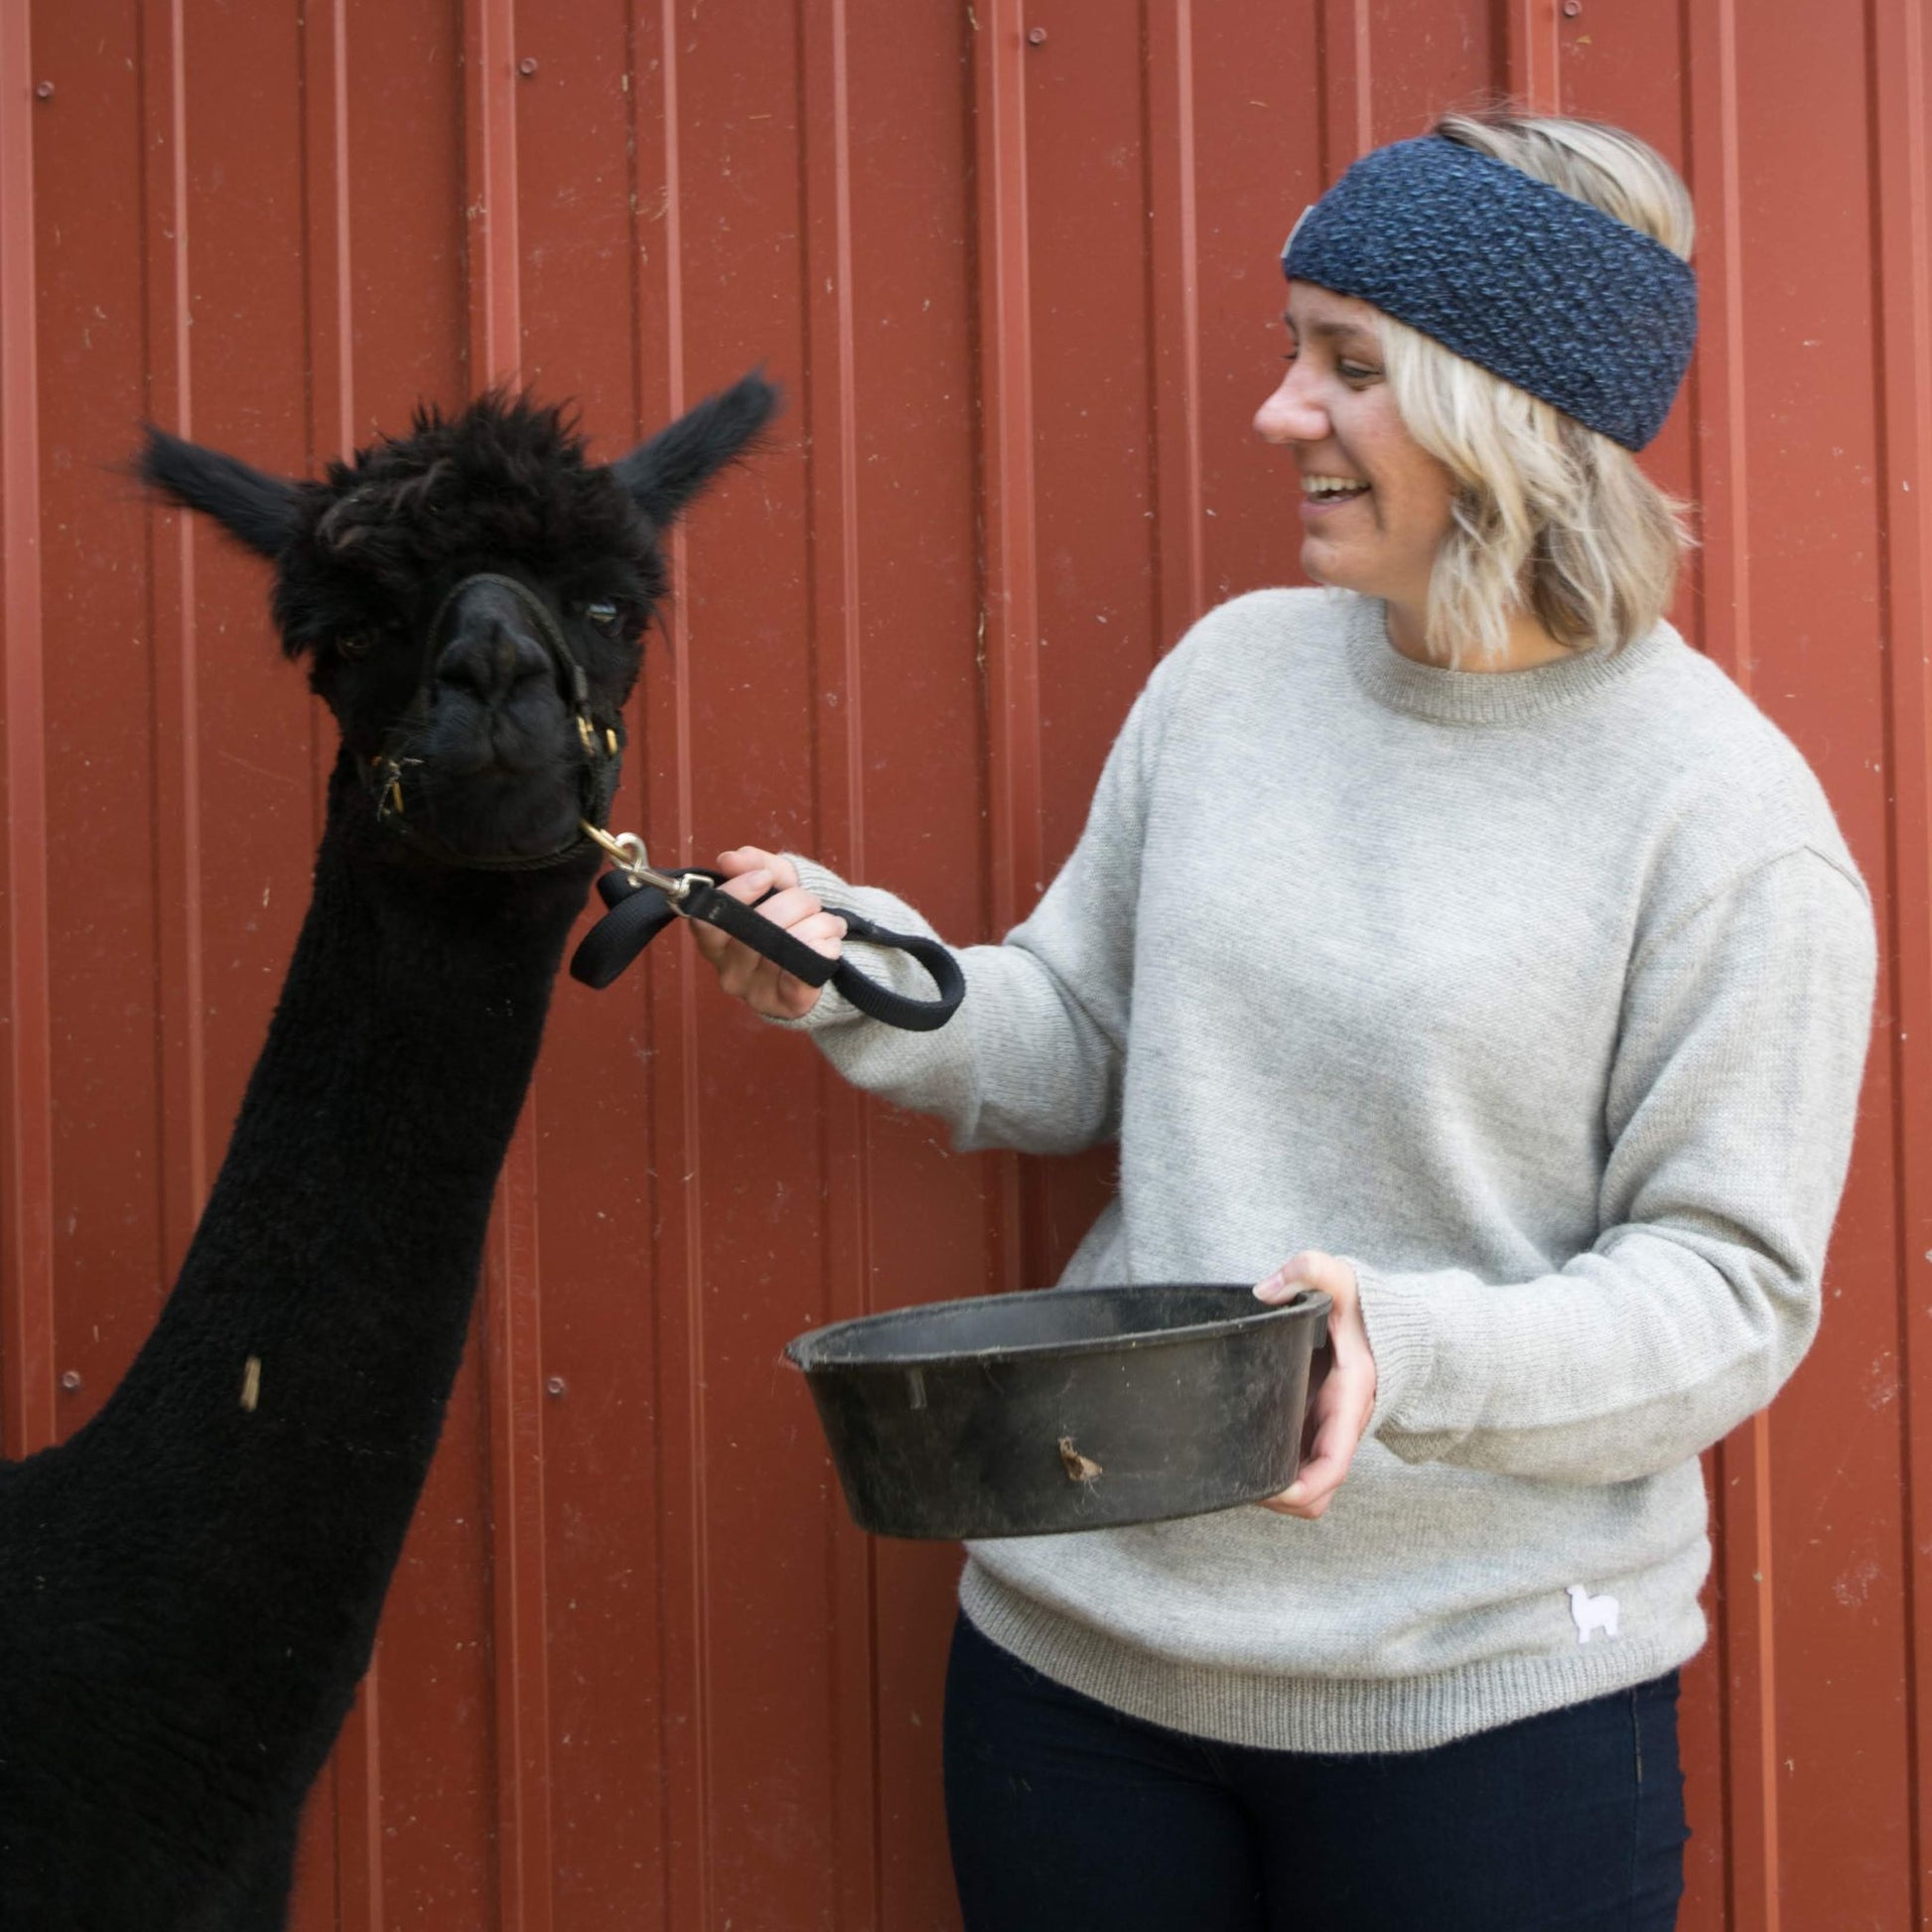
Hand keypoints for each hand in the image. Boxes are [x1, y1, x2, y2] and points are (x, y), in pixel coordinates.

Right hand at [689, 847, 845, 1020]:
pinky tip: (830, 942)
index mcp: (716, 941)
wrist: (826, 956)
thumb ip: (756, 866)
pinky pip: (804, 973)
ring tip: (830, 922)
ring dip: (819, 923)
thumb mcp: (779, 885)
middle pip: (757, 927)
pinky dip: (824, 948)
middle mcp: (729, 971)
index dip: (736, 893)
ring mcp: (755, 992)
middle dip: (794, 902)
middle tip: (811, 901)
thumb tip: (730, 859)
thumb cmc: (793, 919)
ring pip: (788, 946)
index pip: (708, 919)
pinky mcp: (787, 1005)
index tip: (765, 878)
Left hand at [1252, 1250, 1374, 1520]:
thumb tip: (1266, 1291)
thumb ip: (1309, 1270)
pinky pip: (1295, 1467)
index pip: (1334, 1465)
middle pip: (1315, 1491)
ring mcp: (1326, 1432)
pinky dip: (1271, 1472)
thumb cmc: (1360, 1306)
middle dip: (1279, 1497)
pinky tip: (1241, 1457)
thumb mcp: (1340, 1279)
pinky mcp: (1313, 1428)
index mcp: (1349, 1401)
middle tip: (1236, 1484)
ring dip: (1273, 1491)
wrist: (1381, 1320)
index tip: (1271, 1489)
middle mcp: (1339, 1426)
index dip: (1304, 1487)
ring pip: (1305, 1488)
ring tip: (1232, 1478)